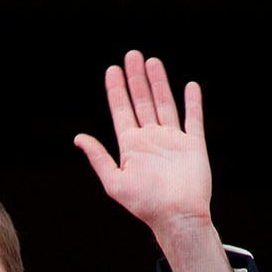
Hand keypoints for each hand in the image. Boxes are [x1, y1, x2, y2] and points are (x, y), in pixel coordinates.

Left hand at [74, 50, 236, 271]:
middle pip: (142, 102)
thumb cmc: (144, 204)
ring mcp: (172, 140)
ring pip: (165, 104)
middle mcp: (151, 139)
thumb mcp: (114, 181)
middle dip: (136, 79)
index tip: (112, 69)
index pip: (121, 111)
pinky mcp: (193, 145)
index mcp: (131, 146)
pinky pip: (193, 119)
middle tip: (131, 55)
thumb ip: (98, 158)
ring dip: (159, 83)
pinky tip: (189, 86)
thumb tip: (78, 138)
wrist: (177, 217)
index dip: (116, 90)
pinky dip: (192, 102)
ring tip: (152, 62)